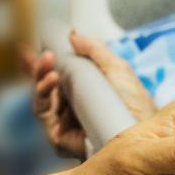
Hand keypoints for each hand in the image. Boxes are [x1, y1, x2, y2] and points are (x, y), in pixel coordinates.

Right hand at [24, 32, 157, 158]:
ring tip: (50, 68)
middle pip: (43, 88)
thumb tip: (73, 35)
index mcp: (81, 93)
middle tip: (45, 55)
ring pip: (40, 100)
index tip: (30, 50)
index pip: (53, 76)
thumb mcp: (116, 69)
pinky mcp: (60, 139)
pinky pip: (44, 116)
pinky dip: (42, 98)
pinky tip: (53, 81)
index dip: (40, 65)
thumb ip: (95, 50)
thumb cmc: (136, 104)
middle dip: (37, 69)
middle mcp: (70, 109)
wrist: (144, 129)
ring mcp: (64, 125)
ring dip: (40, 80)